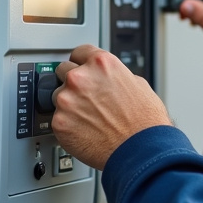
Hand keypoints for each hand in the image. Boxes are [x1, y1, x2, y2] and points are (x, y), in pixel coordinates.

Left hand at [51, 44, 171, 169]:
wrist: (140, 150)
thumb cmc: (144, 122)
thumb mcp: (138, 84)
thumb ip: (115, 76)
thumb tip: (108, 79)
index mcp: (101, 63)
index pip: (79, 51)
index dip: (83, 62)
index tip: (82, 68)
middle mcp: (80, 78)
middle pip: (63, 71)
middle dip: (74, 82)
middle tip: (87, 97)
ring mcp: (67, 100)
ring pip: (58, 96)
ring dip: (70, 104)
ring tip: (90, 118)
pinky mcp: (59, 123)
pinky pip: (57, 119)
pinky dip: (68, 125)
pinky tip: (85, 130)